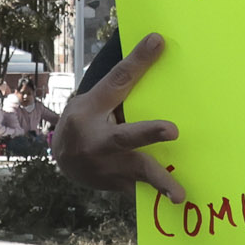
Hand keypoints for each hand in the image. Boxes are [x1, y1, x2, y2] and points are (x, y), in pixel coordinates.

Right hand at [52, 32, 185, 203]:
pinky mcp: (119, 186)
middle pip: (126, 136)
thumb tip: (156, 42)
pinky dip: (158, 195)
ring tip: (180, 196)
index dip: (137, 63)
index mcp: (91, 112)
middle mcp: (98, 142)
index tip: (157, 41)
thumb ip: (123, 78)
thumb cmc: (84, 121)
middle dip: (149, 133)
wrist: (65, 160)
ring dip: (160, 182)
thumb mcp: (95, 97)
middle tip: (173, 130)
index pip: (117, 82)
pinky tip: (177, 202)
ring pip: (137, 172)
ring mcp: (108, 168)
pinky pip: (141, 190)